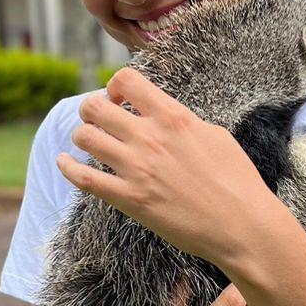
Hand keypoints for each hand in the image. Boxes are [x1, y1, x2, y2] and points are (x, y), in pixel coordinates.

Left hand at [55, 67, 278, 264]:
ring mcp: (136, 169)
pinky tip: (64, 162)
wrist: (241, 226)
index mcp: (173, 117)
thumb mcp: (214, 136)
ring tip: (91, 143)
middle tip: (99, 121)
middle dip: (92, 109)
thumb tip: (163, 116)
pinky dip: (67, 167)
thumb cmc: (237, 181)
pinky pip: (83, 178)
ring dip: (83, 137)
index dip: (114, 85)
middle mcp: (149, 138)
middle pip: (94, 106)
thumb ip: (182, 122)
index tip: (118, 97)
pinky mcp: (129, 200)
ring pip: (84, 137)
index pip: (126, 80)